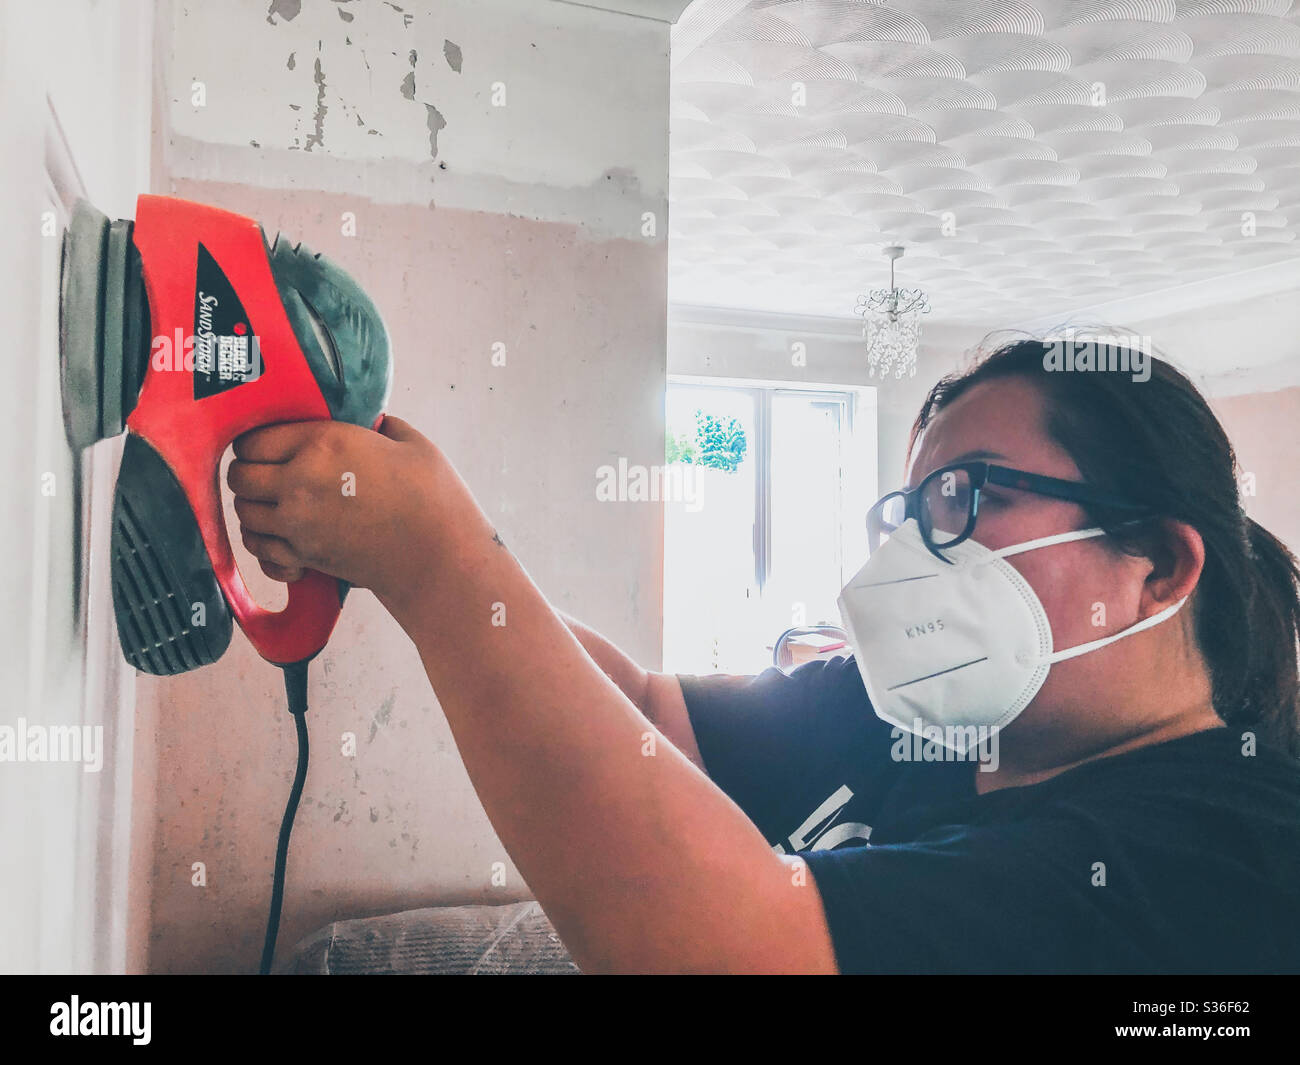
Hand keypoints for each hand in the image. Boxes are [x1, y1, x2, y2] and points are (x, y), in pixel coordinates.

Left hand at [227, 415, 438, 601]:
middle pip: (240, 477)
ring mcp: (298, 523)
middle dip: (249, 475)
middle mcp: (300, 481)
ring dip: (256, 510)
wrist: (439, 557)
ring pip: (244, 514)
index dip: (257, 444)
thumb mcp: (411, 444)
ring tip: (276, 507)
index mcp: (323, 443)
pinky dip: (266, 546)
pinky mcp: (305, 557)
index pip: (254, 439)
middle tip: (269, 477)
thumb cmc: (433, 498)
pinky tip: (283, 541)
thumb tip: (372, 423)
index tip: (272, 449)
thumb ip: (381, 426)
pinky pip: (261, 551)